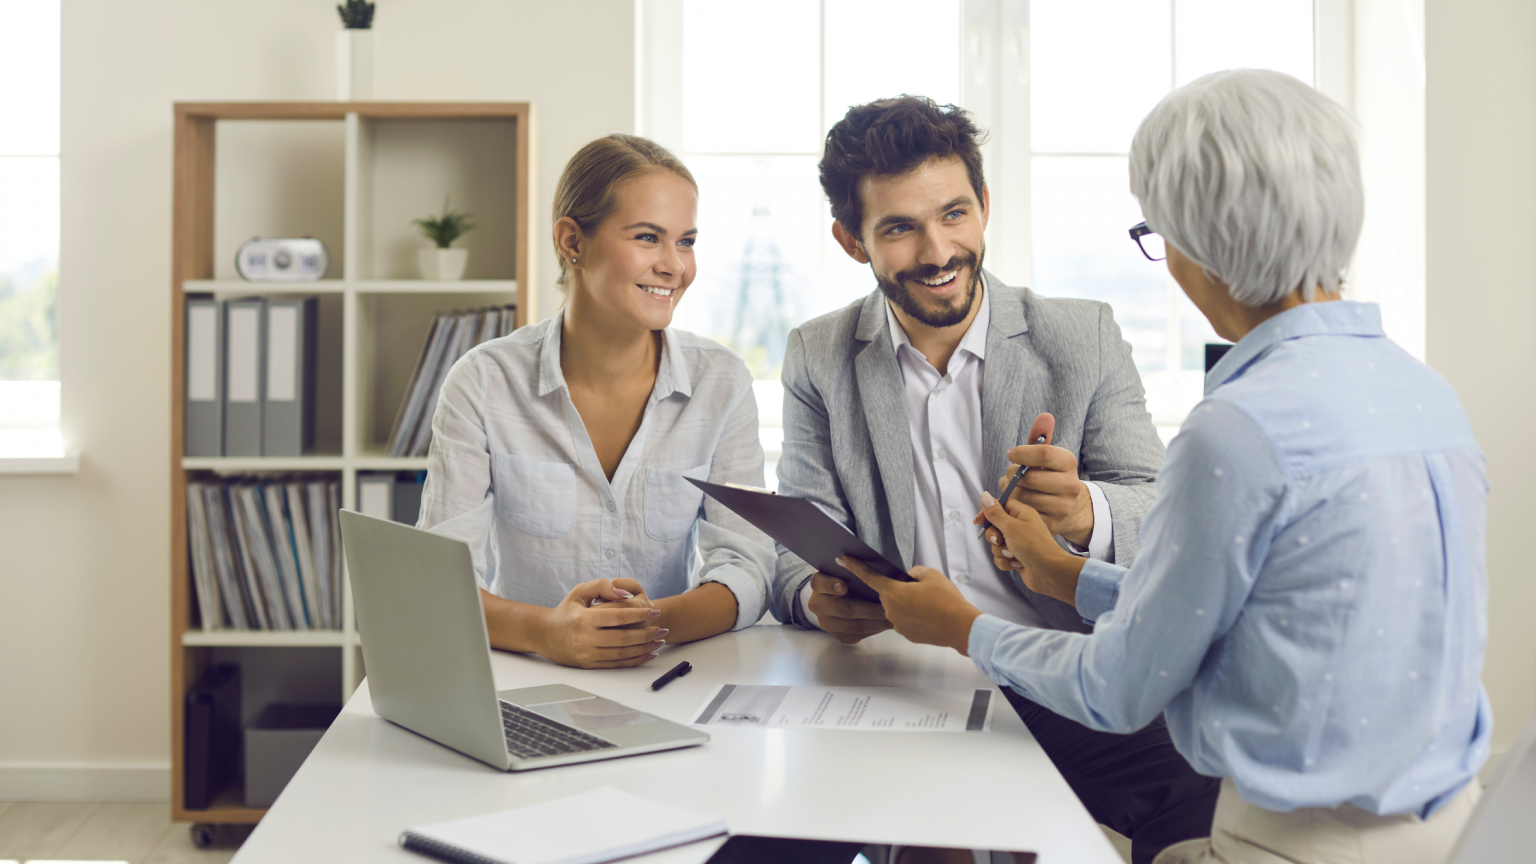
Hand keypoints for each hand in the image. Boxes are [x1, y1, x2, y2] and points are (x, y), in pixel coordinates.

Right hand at [535, 579, 666, 668]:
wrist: (544, 634)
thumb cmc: (566, 611)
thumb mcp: (579, 592)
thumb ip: (602, 586)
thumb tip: (624, 592)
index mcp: (583, 619)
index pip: (618, 617)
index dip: (640, 614)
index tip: (655, 611)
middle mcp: (585, 639)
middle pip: (624, 638)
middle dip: (647, 634)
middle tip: (662, 629)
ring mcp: (587, 655)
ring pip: (622, 654)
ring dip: (644, 648)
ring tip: (659, 641)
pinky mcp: (589, 666)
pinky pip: (616, 665)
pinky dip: (634, 660)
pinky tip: (647, 654)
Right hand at [806, 572, 890, 644]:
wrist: (837, 600)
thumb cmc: (846, 580)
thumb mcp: (844, 572)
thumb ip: (853, 571)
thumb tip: (871, 570)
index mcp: (818, 584)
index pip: (820, 583)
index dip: (831, 585)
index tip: (844, 586)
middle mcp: (818, 605)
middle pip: (844, 609)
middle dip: (869, 609)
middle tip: (887, 606)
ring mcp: (827, 623)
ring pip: (854, 626)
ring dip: (876, 622)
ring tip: (893, 617)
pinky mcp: (839, 636)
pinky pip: (859, 635)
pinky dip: (875, 629)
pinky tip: (886, 624)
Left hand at [837, 559, 981, 654]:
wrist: (960, 626)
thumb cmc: (946, 599)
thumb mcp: (930, 575)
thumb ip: (914, 572)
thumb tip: (909, 578)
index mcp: (893, 593)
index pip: (869, 576)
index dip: (855, 566)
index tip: (843, 559)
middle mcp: (890, 610)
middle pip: (887, 594)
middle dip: (898, 589)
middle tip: (918, 588)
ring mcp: (898, 624)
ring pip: (897, 608)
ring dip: (907, 603)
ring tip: (928, 603)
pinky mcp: (907, 634)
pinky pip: (905, 620)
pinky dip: (914, 616)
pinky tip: (929, 614)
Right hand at [974, 492, 1084, 605]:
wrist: (1049, 572)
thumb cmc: (1034, 546)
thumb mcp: (1010, 526)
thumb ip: (995, 513)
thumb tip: (984, 496)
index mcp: (1022, 513)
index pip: (1000, 506)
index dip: (988, 513)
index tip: (978, 521)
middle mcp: (1021, 527)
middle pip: (995, 527)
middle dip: (993, 536)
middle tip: (1000, 540)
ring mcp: (1019, 543)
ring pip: (996, 544)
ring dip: (1001, 551)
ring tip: (1012, 554)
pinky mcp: (1017, 557)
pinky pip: (1001, 558)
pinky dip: (1005, 562)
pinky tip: (1016, 564)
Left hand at [989, 413, 1093, 546]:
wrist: (1071, 507)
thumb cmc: (1052, 475)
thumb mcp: (1049, 455)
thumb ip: (1042, 436)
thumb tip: (1045, 416)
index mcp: (1069, 463)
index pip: (1043, 453)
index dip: (1022, 453)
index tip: (1011, 454)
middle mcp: (1070, 486)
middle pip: (1029, 478)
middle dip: (1012, 475)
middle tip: (1010, 474)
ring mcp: (1062, 507)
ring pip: (1023, 498)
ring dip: (1009, 493)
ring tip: (1012, 488)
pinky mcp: (1051, 525)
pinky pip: (1021, 516)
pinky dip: (1011, 509)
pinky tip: (1014, 503)